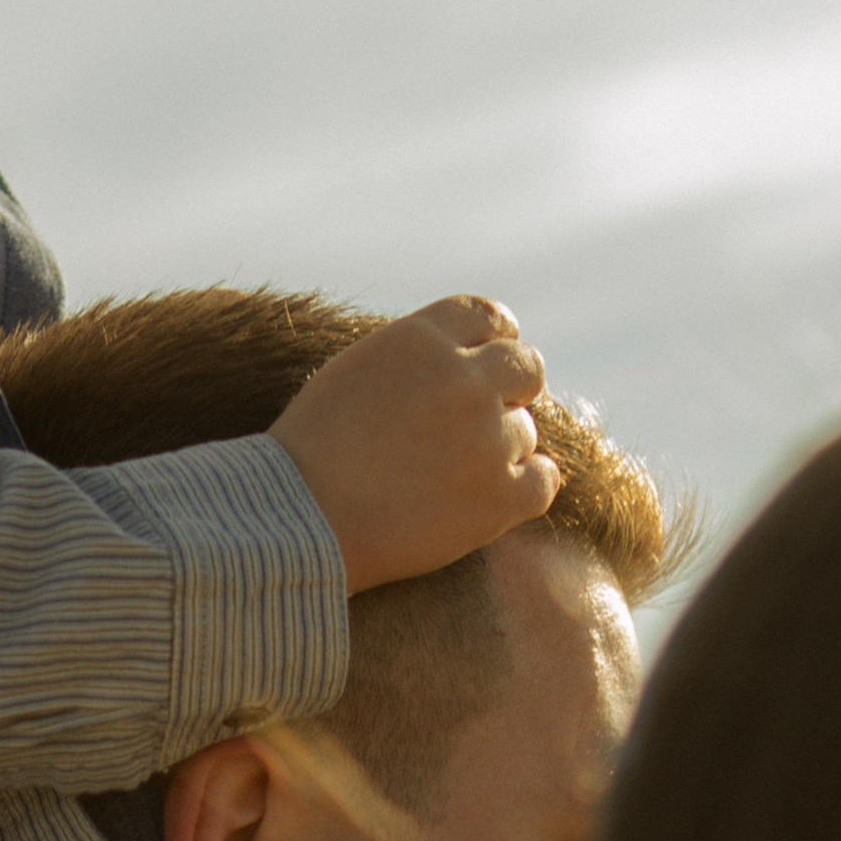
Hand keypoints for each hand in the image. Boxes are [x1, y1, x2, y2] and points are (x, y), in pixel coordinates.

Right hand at [270, 298, 559, 592]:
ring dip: (498, 451)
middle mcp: (463, 380)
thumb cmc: (311, 453)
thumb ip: (415, 356)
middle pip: (526, 368)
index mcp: (422, 340)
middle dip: (512, 390)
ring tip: (446, 478)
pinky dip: (525, 488)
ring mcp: (487, 439)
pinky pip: (543, 481)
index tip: (486, 364)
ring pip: (524, 433)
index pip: (489, 317)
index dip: (495, 341)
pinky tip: (493, 499)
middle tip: (482, 421)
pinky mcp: (499, 497)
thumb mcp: (355, 372)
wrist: (297, 523)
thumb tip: (464, 356)